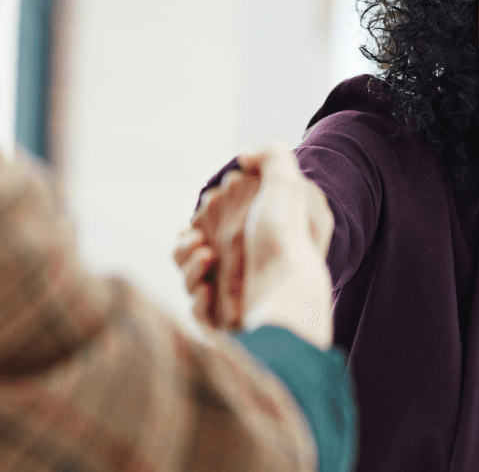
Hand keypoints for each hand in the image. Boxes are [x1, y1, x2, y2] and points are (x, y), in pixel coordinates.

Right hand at [176, 145, 334, 347]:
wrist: (291, 294)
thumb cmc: (287, 240)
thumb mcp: (287, 186)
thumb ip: (271, 158)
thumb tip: (246, 155)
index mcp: (251, 239)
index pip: (214, 224)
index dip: (207, 213)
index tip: (212, 204)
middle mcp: (241, 269)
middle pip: (193, 250)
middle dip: (187, 241)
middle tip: (200, 240)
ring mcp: (231, 297)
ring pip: (189, 280)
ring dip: (188, 267)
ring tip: (206, 257)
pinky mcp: (224, 324)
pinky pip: (197, 312)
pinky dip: (198, 300)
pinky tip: (210, 291)